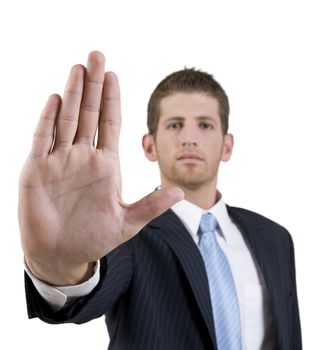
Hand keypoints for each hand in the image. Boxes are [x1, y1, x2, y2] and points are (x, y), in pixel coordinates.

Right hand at [19, 51, 183, 284]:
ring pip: (67, 119)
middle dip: (93, 85)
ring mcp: (60, 161)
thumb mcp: (127, 223)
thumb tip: (180, 192)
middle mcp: (84, 157)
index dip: (112, 99)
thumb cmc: (93, 239)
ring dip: (72, 93)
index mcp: (106, 165)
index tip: (114, 75)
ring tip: (78, 68)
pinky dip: (48, 119)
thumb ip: (151, 206)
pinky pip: (43, 138)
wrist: (62, 255)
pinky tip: (56, 100)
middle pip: (89, 113)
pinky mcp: (37, 169)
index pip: (110, 124)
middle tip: (97, 55)